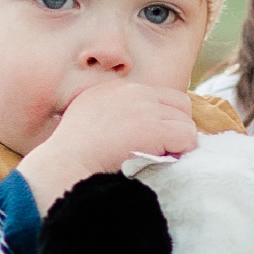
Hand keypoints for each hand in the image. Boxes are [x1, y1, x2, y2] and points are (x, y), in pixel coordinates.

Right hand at [18, 83, 198, 210]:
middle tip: (164, 150)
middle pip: (180, 105)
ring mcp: (145, 108)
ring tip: (159, 159)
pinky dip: (182, 152)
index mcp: (115, 89)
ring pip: (186, 123)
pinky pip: (188, 137)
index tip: (153, 139)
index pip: (159, 96)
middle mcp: (133, 92)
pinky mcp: (155, 127)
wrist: (66, 164)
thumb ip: (111, 116)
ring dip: (178, 143)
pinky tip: (164, 161)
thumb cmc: (71, 155)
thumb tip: (132, 130)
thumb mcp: (86, 119)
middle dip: (176, 127)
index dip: (163, 118)